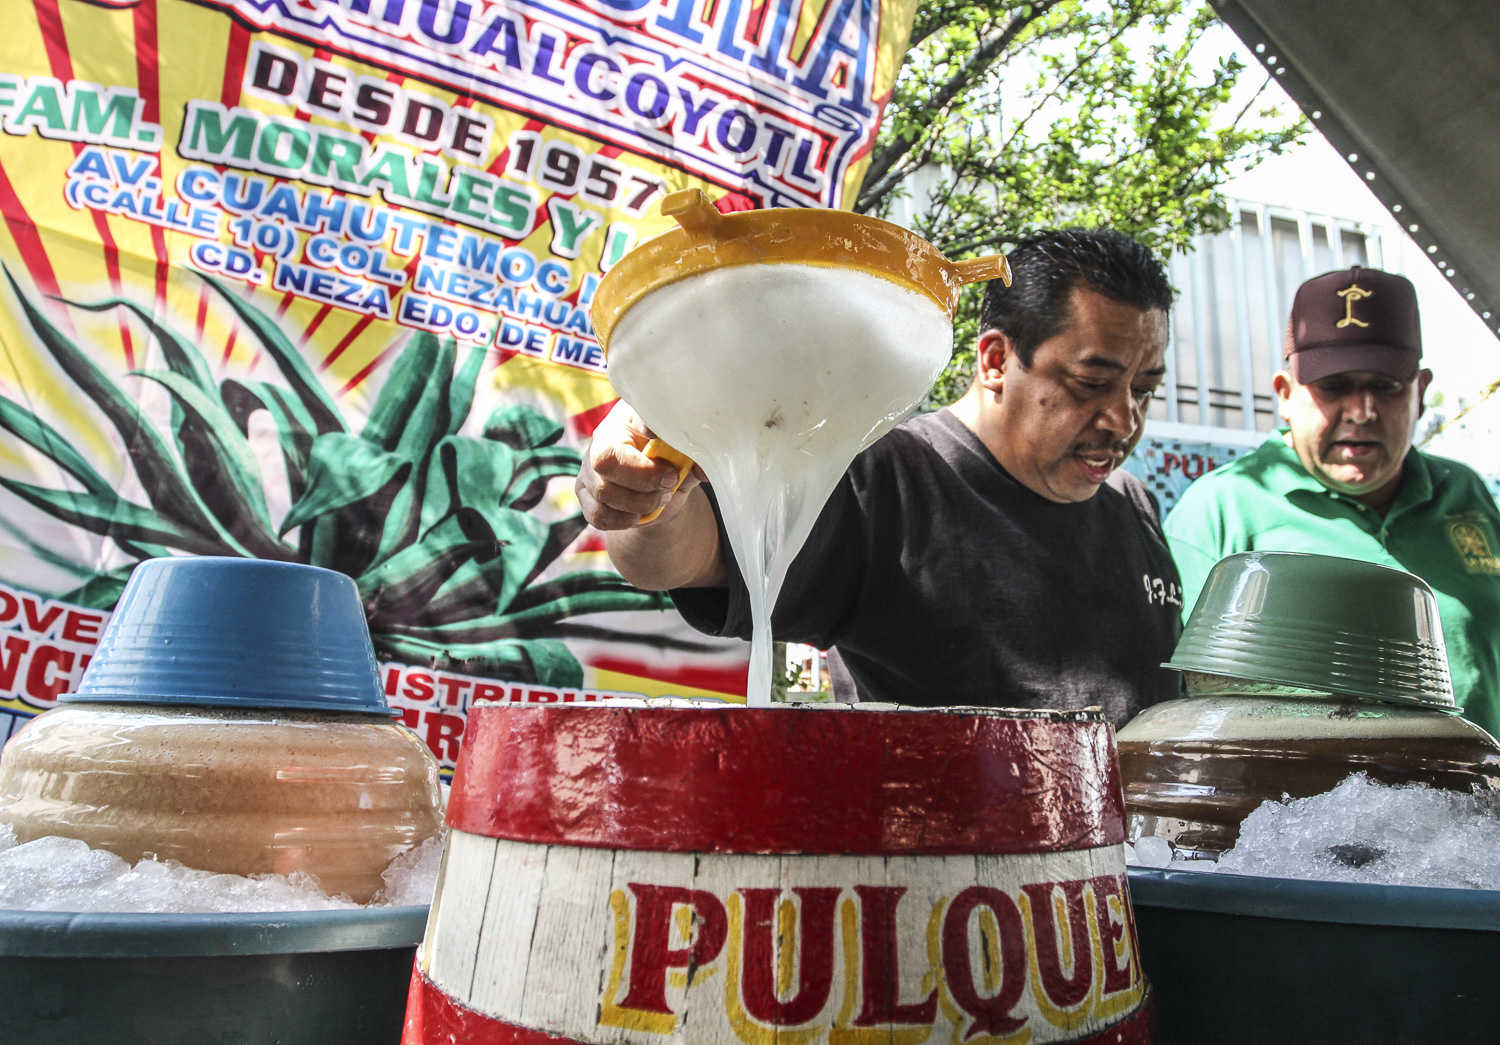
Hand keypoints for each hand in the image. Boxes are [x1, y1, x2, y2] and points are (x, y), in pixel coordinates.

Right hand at [575, 401, 704, 529]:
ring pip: (604, 492)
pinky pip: (598, 515)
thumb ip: (694, 461)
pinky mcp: (584, 493)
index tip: (654, 434)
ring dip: (639, 504)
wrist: (654, 490)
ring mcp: (588, 466)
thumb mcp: (687, 459)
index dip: (643, 423)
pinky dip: (624, 520)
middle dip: (643, 479)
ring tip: (659, 499)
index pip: (633, 414)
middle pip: (606, 460)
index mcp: (631, 417)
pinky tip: (638, 514)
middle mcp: (603, 437)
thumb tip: (703, 471)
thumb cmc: (670, 463)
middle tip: (670, 483)